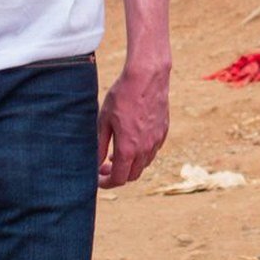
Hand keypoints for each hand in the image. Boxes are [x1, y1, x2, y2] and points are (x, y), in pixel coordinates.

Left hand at [97, 60, 169, 189]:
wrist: (147, 76)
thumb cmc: (122, 96)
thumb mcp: (104, 120)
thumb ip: (100, 145)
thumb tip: (96, 164)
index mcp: (128, 149)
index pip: (118, 179)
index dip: (106, 183)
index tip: (98, 178)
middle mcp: (145, 149)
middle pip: (132, 175)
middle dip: (118, 175)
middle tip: (105, 166)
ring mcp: (157, 141)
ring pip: (144, 164)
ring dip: (130, 164)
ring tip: (117, 153)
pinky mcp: (163, 131)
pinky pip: (152, 150)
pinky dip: (141, 153)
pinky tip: (133, 140)